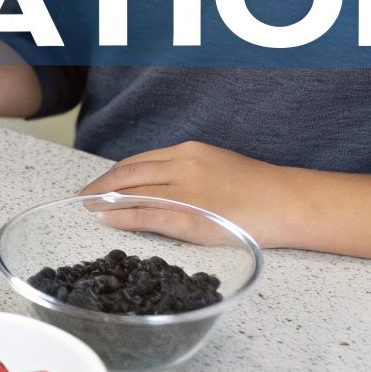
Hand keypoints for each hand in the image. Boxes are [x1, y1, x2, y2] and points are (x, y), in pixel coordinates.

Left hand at [79, 140, 299, 248]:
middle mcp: (183, 165)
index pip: (140, 161)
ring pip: (132, 192)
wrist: (287, 202)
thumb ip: (187, 173)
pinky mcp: (189, 215)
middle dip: (101, 185)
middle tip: (83, 196)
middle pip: (128, 173)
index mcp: (189, 151)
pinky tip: (107, 220)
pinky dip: (121, 216)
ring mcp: (185, 189)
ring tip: (89, 208)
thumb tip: (161, 186)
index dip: (114, 173)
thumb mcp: (217, 168)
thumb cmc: (259, 190)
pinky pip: (144, 214)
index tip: (100, 182)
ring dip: (105, 200)